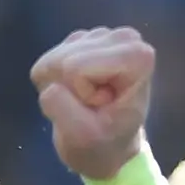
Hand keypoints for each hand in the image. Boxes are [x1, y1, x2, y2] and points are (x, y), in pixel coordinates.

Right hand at [33, 27, 160, 182]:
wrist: (107, 147)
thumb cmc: (102, 144)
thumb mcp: (81, 136)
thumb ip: (61, 107)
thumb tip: (49, 84)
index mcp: (138, 56)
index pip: (76, 67)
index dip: (82, 94)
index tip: (104, 107)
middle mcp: (124, 37)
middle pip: (63, 60)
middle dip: (71, 89)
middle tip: (94, 106)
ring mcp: (101, 36)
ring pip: (53, 61)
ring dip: (62, 87)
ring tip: (88, 101)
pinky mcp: (80, 41)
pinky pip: (47, 62)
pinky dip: (55, 82)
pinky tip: (77, 92)